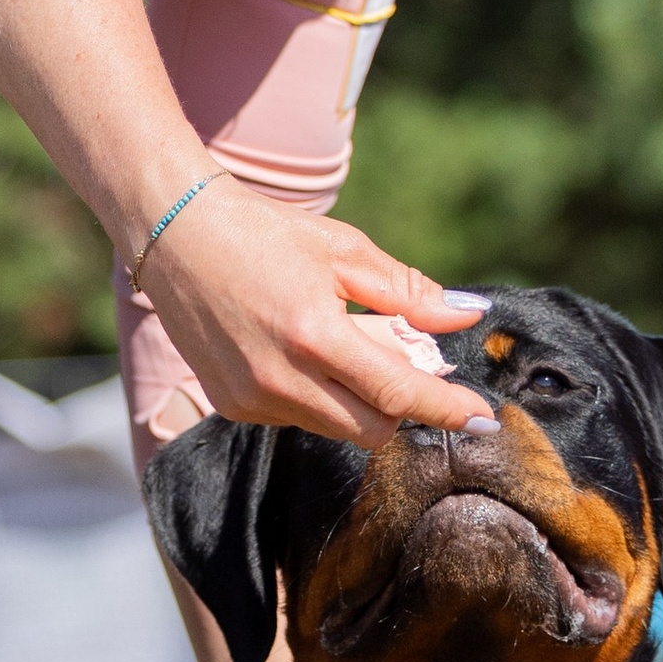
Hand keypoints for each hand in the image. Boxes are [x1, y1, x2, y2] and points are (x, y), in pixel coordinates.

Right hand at [138, 179, 495, 447]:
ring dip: (355, 399)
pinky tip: (294, 348)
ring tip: (337, 340)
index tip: (486, 420)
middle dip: (398, 406)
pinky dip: (314, 395)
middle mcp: (280, 379)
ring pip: (334, 427)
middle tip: (396, 355)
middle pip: (371, 430)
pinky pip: (295, 417)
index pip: (399, 393)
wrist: (176, 232)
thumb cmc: (267, 233)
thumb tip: (469, 316)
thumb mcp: (345, 251)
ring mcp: (251, 399)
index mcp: (315, 335)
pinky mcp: (230, 405)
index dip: (448, 410)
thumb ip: (409, 292)